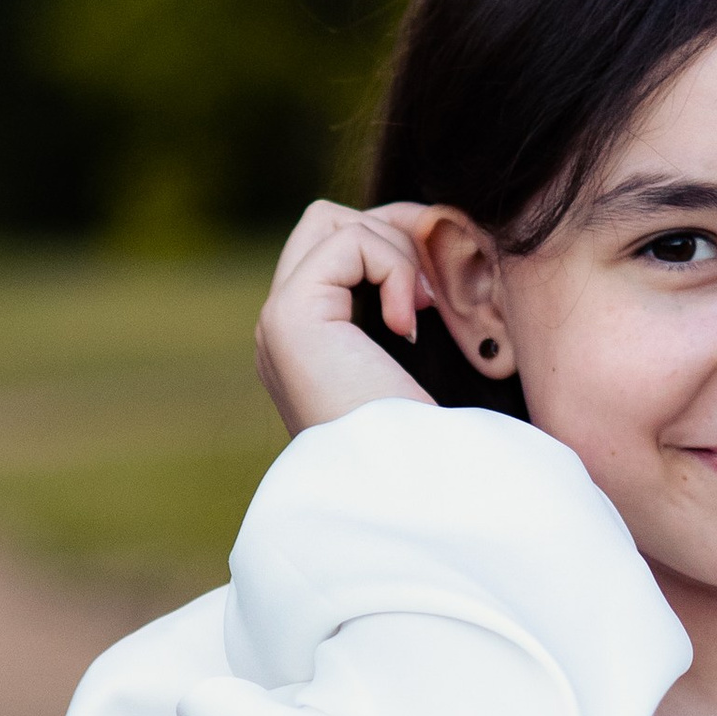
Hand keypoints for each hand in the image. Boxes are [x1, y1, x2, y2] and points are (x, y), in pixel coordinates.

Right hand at [255, 198, 442, 433]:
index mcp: (312, 344)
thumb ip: (418, 306)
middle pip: (324, 224)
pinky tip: (406, 325)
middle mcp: (283, 331)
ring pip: (330, 222)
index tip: (440, 294)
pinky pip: (345, 242)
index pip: (337, 252)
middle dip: (392, 230)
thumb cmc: (437, 444)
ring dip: (394, 249)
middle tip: (435, 287)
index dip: (395, 246)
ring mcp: (276, 323)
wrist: (412, 493)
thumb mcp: (435, 363)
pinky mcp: (288, 318)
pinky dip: (391, 267)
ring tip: (423, 310)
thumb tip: (440, 234)